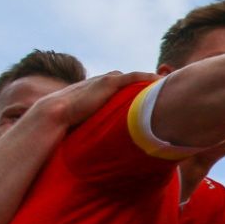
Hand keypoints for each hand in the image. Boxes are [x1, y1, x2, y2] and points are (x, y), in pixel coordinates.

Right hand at [38, 71, 157, 127]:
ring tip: (168, 84)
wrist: (55, 114)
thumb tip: (109, 146)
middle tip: (168, 89)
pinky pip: (134, 77)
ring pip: (136, 77)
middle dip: (149, 84)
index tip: (156, 96)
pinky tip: (159, 80)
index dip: (140, 91)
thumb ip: (102, 128)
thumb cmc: (69, 123)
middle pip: (133, 80)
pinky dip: (147, 77)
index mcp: (101, 91)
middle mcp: (105, 83)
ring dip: (151, 80)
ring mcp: (107, 81)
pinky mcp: (108, 83)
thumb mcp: (91, 123)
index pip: (125, 88)